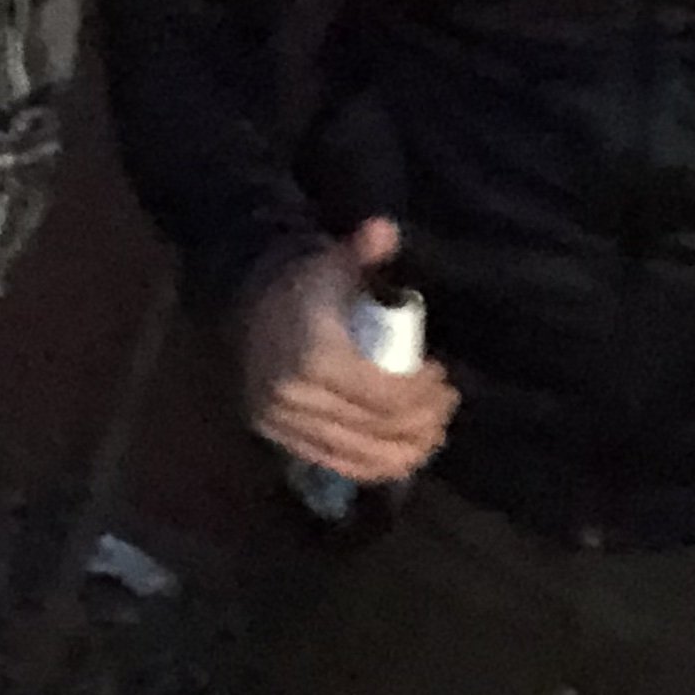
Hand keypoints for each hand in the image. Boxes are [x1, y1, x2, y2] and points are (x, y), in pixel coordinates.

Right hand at [241, 218, 457, 485]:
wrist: (247, 306)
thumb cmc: (303, 285)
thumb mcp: (334, 263)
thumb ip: (363, 250)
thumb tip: (385, 229)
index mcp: (314, 357)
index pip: (386, 395)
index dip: (424, 394)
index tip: (443, 377)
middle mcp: (295, 398)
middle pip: (378, 427)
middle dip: (423, 421)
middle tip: (447, 404)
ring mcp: (285, 424)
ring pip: (361, 454)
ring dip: (406, 450)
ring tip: (432, 432)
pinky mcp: (280, 440)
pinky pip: (338, 463)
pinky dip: (375, 465)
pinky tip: (402, 455)